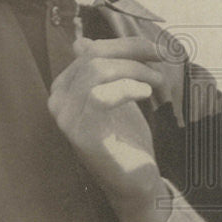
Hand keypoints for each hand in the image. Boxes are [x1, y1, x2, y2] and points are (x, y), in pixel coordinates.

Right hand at [48, 36, 171, 221]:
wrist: (134, 180)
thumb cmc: (126, 137)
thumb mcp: (116, 94)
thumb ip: (104, 69)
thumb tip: (82, 41)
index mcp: (64, 88)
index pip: (90, 49)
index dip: (126, 43)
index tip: (156, 49)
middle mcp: (58, 100)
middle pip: (93, 56)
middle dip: (133, 52)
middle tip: (163, 59)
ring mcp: (67, 118)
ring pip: (97, 71)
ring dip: (134, 70)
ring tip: (157, 82)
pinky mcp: (82, 134)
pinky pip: (100, 96)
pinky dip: (126, 88)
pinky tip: (145, 94)